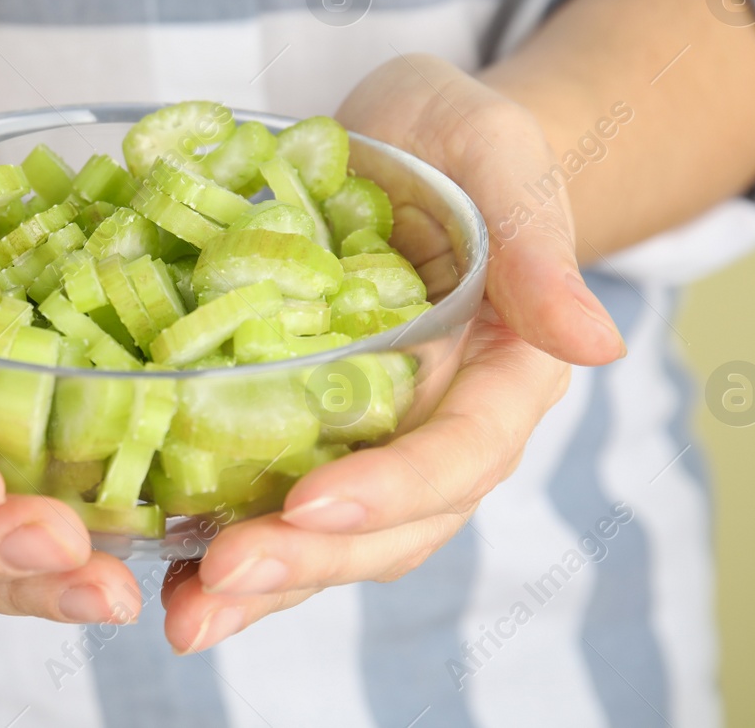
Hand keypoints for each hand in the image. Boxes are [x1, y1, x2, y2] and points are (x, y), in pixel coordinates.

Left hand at [160, 54, 627, 652]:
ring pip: (329, 537)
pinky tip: (156, 565)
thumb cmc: (461, 140)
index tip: (314, 503)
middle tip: (220, 582)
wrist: (404, 140)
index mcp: (500, 376)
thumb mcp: (500, 157)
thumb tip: (598, 343)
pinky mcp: (302, 426)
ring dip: (261, 584)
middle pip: (391, 525)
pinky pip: (271, 498)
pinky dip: (219, 539)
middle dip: (309, 561)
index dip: (393, 488)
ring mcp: (370, 436)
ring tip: (184, 615)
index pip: (459, 454)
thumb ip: (539, 242)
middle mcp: (437, 425)